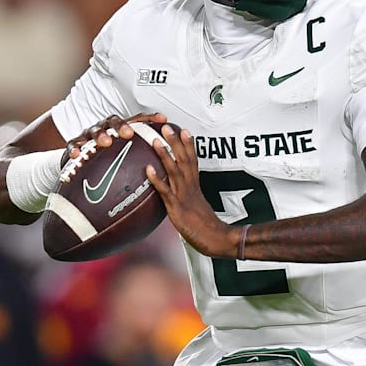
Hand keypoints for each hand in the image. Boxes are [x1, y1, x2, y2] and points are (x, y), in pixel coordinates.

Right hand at [60, 112, 167, 166]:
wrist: (78, 160)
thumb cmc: (104, 155)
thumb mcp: (124, 153)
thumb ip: (142, 152)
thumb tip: (167, 155)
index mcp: (118, 129)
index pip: (135, 120)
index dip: (149, 118)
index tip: (163, 119)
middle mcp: (104, 128)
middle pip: (113, 121)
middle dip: (121, 125)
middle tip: (128, 133)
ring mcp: (88, 136)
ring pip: (93, 131)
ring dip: (100, 135)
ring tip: (106, 142)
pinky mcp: (74, 146)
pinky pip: (72, 146)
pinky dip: (74, 149)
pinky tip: (77, 154)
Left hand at [145, 124, 234, 257]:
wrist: (218, 239)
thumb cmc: (207, 228)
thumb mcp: (197, 209)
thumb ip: (188, 198)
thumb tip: (178, 195)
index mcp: (196, 186)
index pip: (192, 160)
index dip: (187, 144)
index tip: (183, 129)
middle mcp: (190, 187)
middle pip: (184, 159)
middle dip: (176, 142)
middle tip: (167, 125)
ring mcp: (184, 196)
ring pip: (174, 171)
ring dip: (165, 154)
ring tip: (156, 140)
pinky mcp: (177, 208)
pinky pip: (165, 191)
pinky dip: (157, 179)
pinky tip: (148, 169)